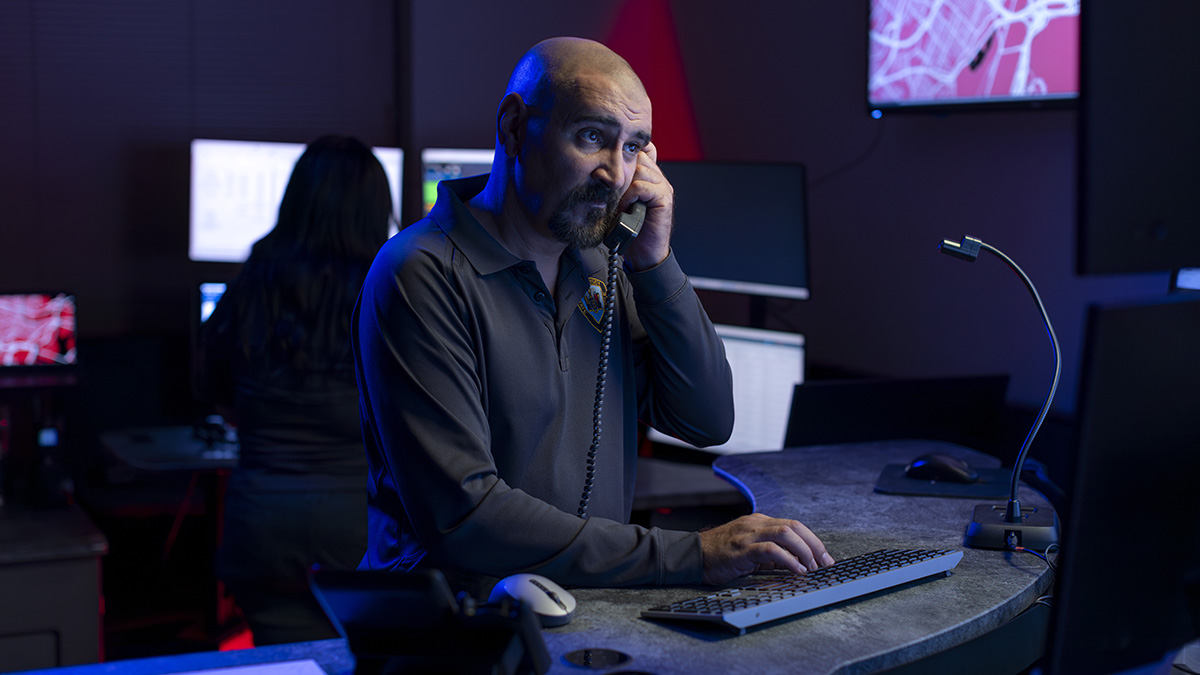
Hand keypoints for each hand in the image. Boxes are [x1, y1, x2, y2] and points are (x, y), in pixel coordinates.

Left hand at [618, 141, 672, 270]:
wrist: (644, 254)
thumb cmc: (628, 229)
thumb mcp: (617, 202)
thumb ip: (614, 186)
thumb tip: (593, 172)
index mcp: (648, 175)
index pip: (640, 149)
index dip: (625, 153)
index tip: (608, 166)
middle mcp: (658, 178)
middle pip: (638, 156)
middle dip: (621, 170)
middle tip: (609, 188)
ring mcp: (663, 187)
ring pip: (640, 169)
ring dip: (624, 186)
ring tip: (618, 203)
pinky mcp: (664, 199)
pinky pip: (643, 186)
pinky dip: (630, 196)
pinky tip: (626, 208)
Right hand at [698, 513, 835, 585]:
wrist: (692, 555)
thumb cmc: (720, 554)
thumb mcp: (749, 550)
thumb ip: (771, 554)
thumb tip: (795, 564)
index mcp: (759, 522)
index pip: (793, 525)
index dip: (813, 540)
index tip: (824, 557)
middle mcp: (755, 524)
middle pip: (794, 526)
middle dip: (814, 544)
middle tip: (824, 563)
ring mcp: (748, 534)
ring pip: (785, 533)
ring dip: (804, 551)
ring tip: (811, 567)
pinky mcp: (741, 549)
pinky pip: (770, 550)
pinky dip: (788, 560)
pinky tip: (796, 570)